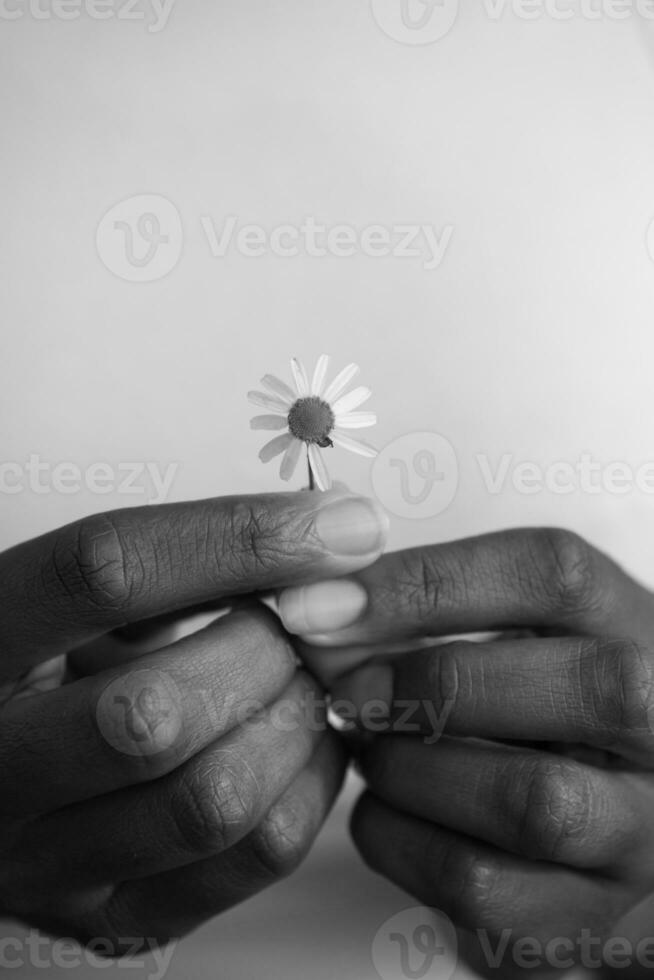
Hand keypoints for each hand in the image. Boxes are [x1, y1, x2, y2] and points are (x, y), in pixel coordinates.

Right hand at [0, 489, 386, 952]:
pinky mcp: (112, 916)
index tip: (333, 525)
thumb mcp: (73, 604)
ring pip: (211, 802)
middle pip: (156, 711)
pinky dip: (309, 787)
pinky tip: (305, 741)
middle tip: (295, 624)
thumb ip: (168, 571)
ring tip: (302, 681)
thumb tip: (317, 535)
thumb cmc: (45, 672)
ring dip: (293, 724)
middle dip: (264, 652)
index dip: (235, 540)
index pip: (104, 573)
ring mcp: (46, 862)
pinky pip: (249, 860)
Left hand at [281, 528, 653, 976]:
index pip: (550, 573)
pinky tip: (385, 811)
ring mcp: (641, 831)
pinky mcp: (592, 918)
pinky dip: (401, 843)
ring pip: (535, 802)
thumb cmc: (541, 707)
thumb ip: (434, 612)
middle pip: (585, 685)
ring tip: (371, 750)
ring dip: (413, 771)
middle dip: (434, 684)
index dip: (426, 582)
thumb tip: (319, 611)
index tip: (323, 603)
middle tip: (349, 690)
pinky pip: (484, 889)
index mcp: (635, 625)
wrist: (604, 816)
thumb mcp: (516, 633)